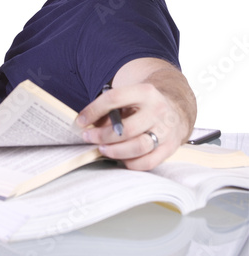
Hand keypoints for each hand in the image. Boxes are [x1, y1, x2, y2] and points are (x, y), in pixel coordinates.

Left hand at [75, 83, 189, 170]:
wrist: (176, 109)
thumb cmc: (144, 105)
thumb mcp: (129, 98)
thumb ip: (110, 110)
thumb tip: (88, 127)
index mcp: (145, 92)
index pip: (114, 99)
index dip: (93, 110)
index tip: (80, 121)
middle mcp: (158, 110)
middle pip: (126, 129)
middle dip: (102, 136)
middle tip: (88, 138)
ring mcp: (166, 130)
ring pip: (137, 147)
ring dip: (115, 151)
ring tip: (103, 149)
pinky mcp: (170, 147)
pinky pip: (147, 162)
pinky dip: (130, 163)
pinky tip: (121, 158)